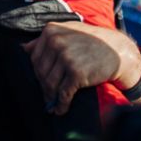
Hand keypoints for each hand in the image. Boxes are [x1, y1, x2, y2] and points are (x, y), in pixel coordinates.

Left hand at [22, 21, 140, 114]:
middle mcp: (56, 42)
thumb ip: (47, 38)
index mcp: (51, 31)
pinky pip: (63, 93)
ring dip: (50, 97)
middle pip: (40, 72)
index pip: (34, 57)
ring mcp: (66, 57)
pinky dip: (61, 105)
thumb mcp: (68, 31)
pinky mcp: (76, 73)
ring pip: (49, 84)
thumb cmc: (92, 41)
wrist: (117, 50)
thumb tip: (24, 48)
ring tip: (53, 103)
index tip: (42, 81)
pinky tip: (61, 110)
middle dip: (43, 86)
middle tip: (47, 95)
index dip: (37, 72)